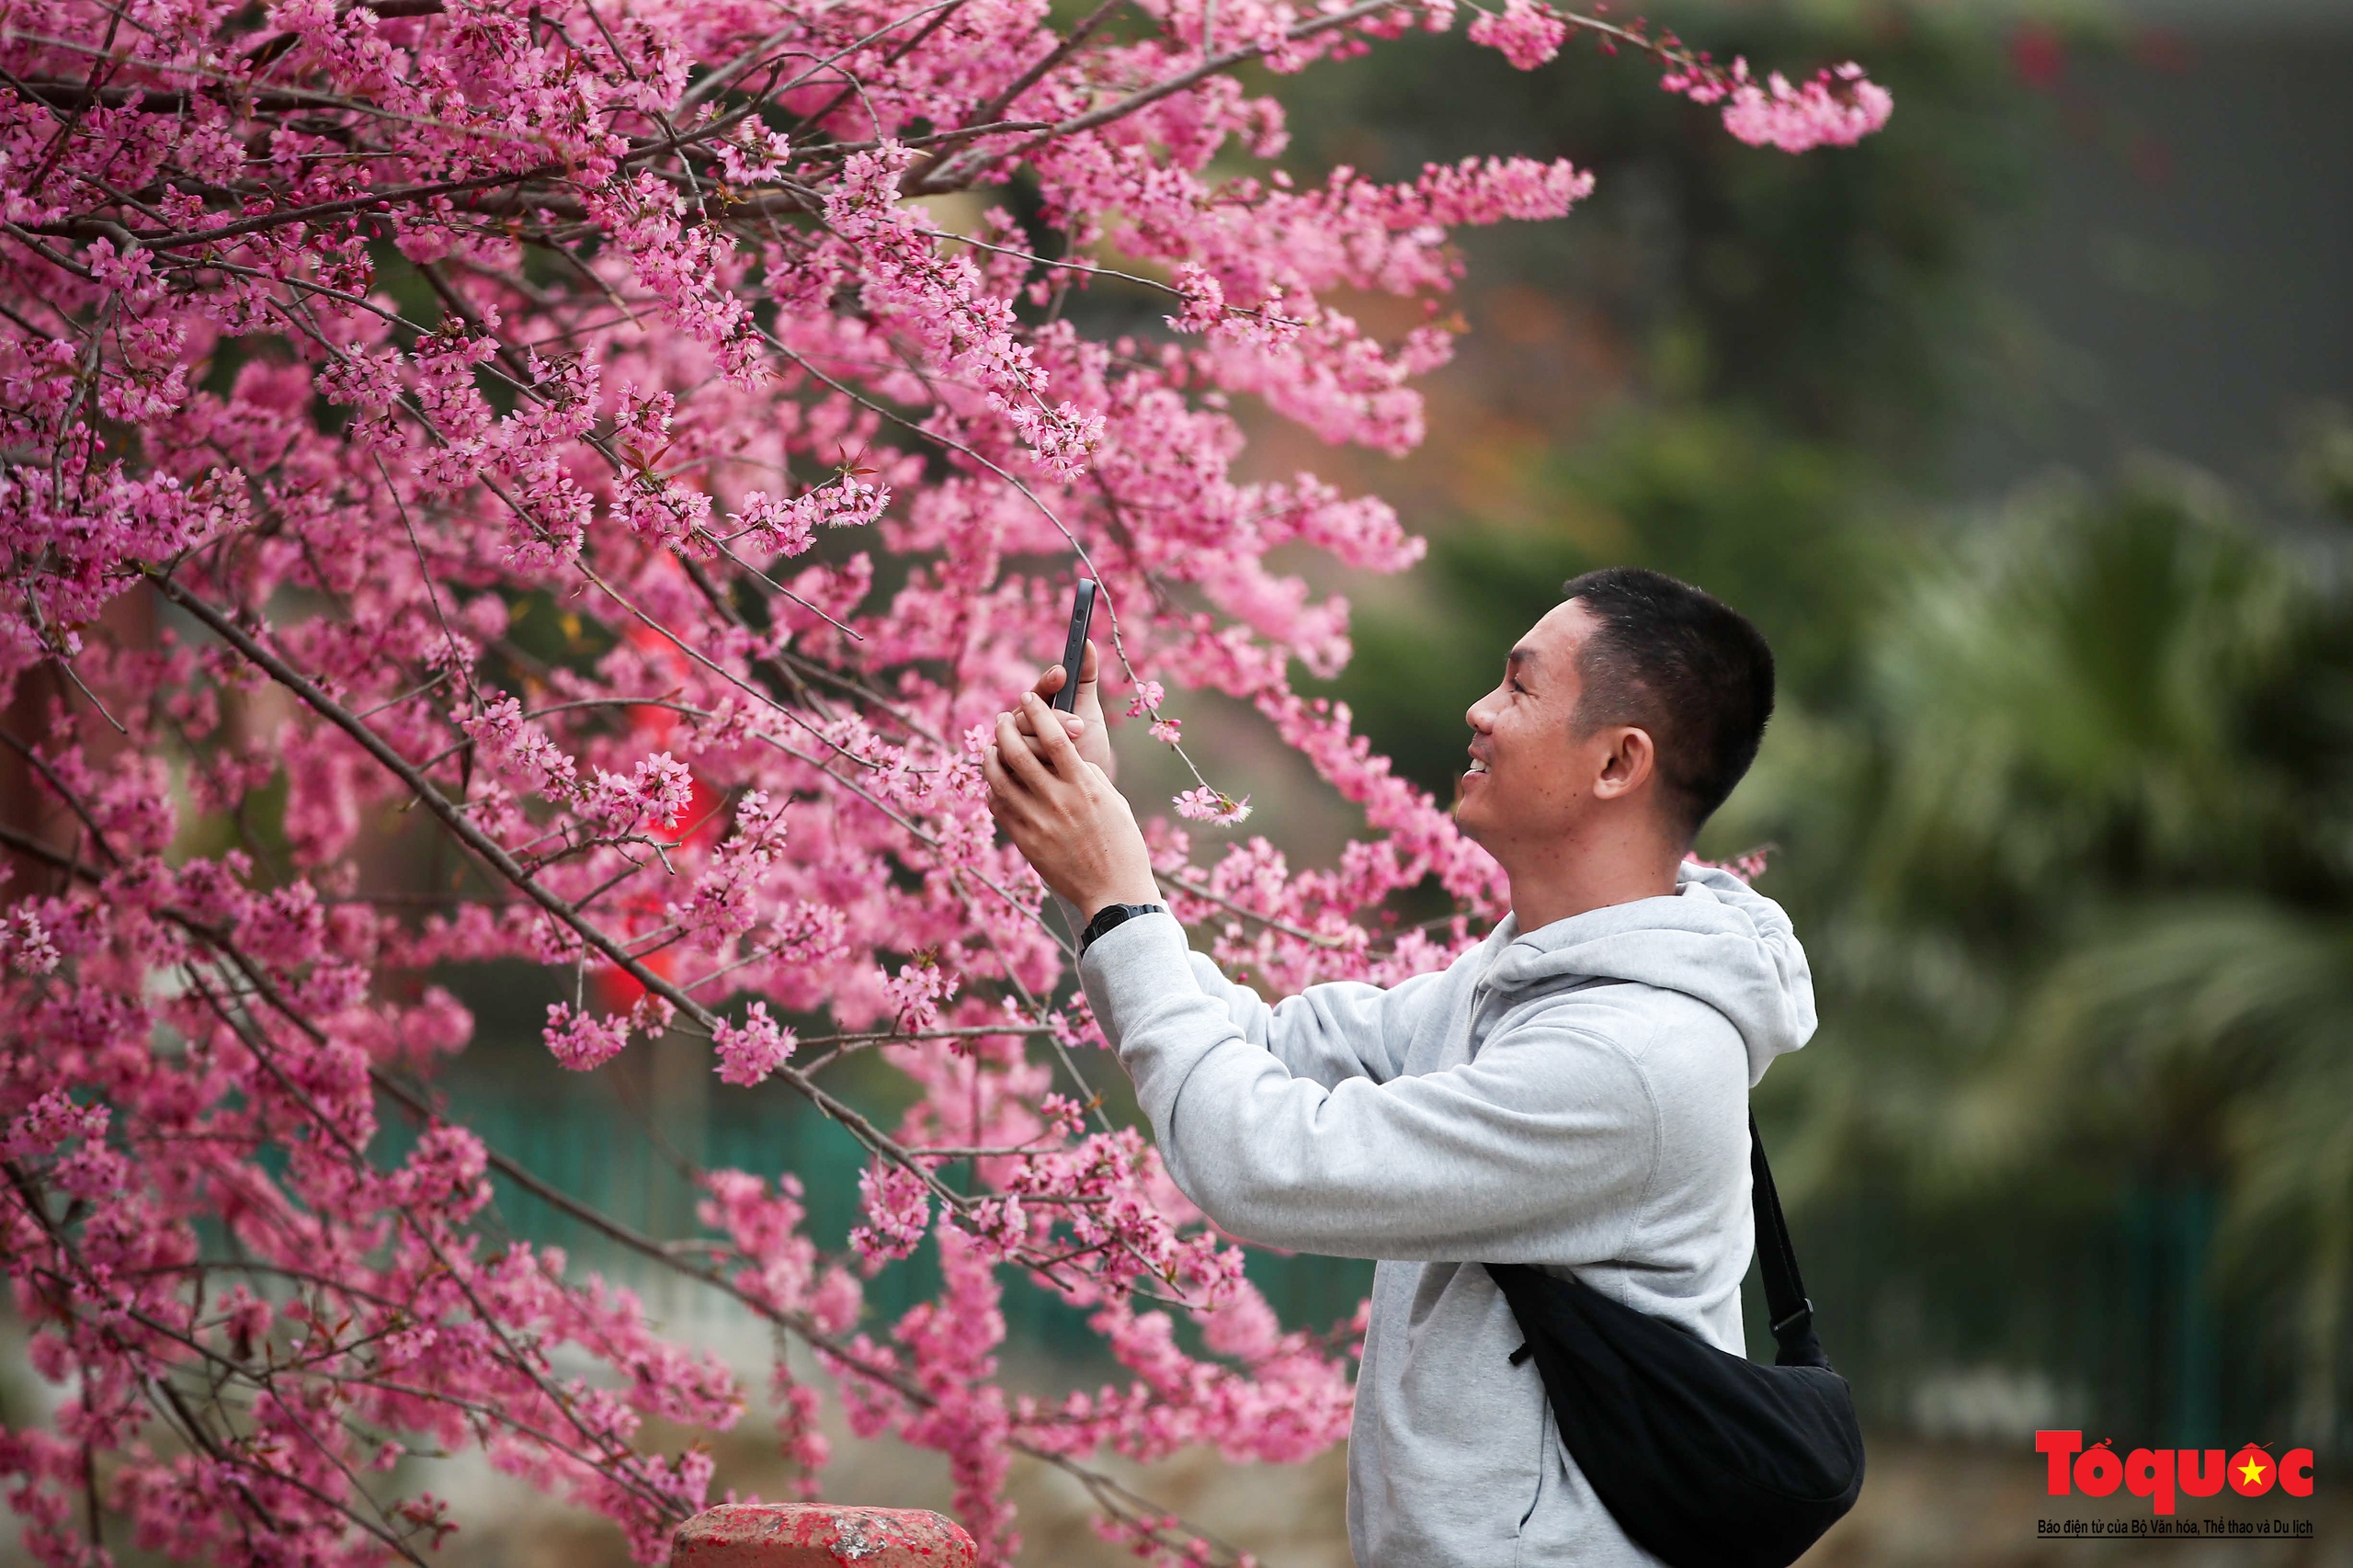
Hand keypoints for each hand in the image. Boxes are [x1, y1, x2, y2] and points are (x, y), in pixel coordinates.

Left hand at [983, 690, 1160, 920]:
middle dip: (1004, 728)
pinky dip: (993, 788)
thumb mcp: (1113, 801)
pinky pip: (999, 807)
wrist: (1113, 892)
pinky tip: (996, 782)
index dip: (1038, 711)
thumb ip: (1087, 775)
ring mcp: (1038, 822)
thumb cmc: (1121, 844)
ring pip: (999, 779)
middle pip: (1018, 753)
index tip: (1028, 696)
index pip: (1054, 737)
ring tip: (991, 746)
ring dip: (990, 756)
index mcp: (1084, 786)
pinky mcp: (1025, 842)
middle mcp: (1058, 801)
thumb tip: (1065, 755)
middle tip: (1002, 717)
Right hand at [1014, 639, 1113, 782]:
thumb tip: (1089, 643)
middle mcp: (1019, 726)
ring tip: (1071, 755)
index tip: (1062, 673)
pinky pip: (1011, 763)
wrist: (1087, 796)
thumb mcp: (1090, 715)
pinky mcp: (1004, 774)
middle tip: (1079, 727)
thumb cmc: (1088, 751)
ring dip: (1047, 746)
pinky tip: (1051, 770)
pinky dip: (1034, 766)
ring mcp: (1009, 750)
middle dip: (1056, 719)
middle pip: (1026, 714)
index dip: (1048, 681)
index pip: (1037, 691)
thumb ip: (1086, 680)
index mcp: (1037, 709)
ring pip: (1019, 739)